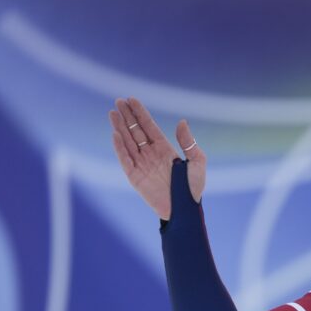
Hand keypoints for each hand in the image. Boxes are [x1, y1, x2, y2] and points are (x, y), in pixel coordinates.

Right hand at [109, 97, 205, 219]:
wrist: (184, 211)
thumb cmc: (193, 189)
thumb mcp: (197, 163)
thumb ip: (190, 143)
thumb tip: (182, 122)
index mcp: (164, 149)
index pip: (149, 126)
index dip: (140, 113)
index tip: (131, 99)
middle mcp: (151, 154)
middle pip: (136, 131)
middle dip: (127, 116)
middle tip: (118, 101)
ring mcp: (142, 164)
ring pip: (128, 142)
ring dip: (120, 127)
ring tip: (112, 112)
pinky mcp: (135, 176)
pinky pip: (125, 159)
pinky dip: (119, 147)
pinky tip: (115, 134)